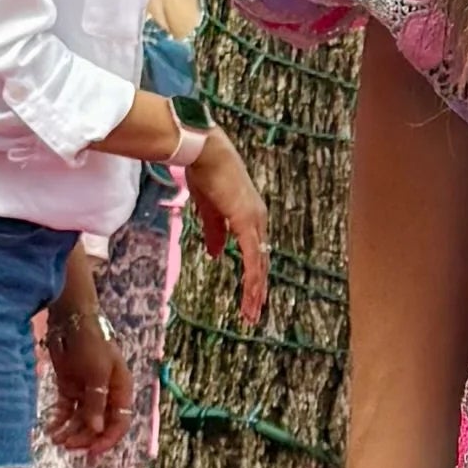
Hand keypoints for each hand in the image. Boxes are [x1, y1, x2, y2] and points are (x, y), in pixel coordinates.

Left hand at [42, 285, 128, 461]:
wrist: (71, 319)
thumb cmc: (92, 342)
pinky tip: (51, 429)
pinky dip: (60, 421)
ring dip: (71, 431)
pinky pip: (67, 410)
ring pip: (82, 420)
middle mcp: (106, 394)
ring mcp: (87, 391)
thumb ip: (96, 402)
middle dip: (85, 437)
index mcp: (120, 390)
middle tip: (68, 445)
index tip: (92, 452)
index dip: (108, 439)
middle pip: (99, 424)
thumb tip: (96, 430)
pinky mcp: (69, 387)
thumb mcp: (97, 373)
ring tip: (56, 439)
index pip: (119, 422)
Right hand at [182, 123, 272, 325]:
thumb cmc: (205, 174)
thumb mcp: (209, 210)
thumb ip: (215, 232)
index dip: (253, 277)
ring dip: (255, 291)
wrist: (205, 153)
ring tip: (252, 314)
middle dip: (257, 291)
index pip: (256, 253)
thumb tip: (216, 255)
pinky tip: (252, 294)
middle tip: (253, 315)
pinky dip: (252, 277)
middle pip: (262, 262)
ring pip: (260, 264)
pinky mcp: (247, 222)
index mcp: (250, 217)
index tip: (249, 298)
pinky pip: (253, 256)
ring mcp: (255, 221)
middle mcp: (258, 220)